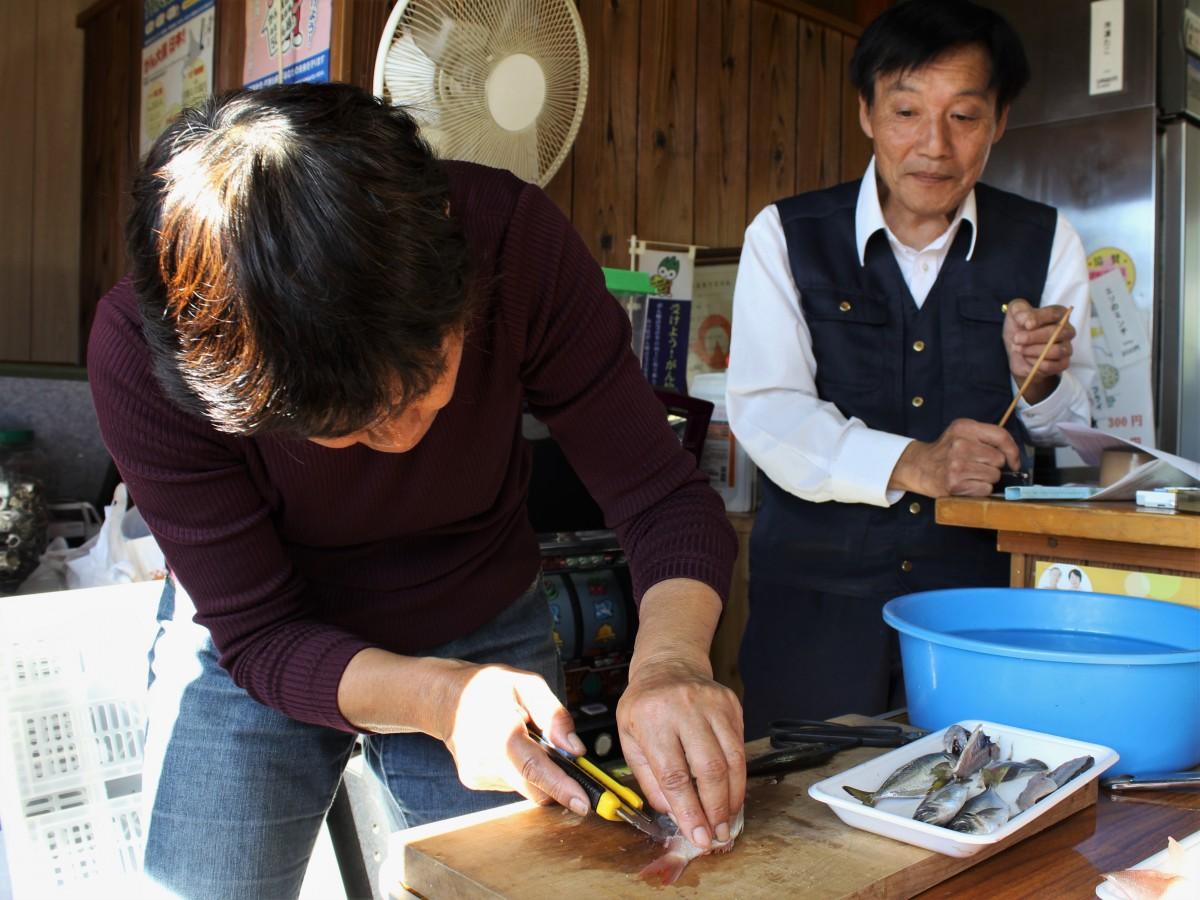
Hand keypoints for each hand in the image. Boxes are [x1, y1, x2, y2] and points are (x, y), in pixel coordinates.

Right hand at [441, 662, 590, 814]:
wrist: (446, 698)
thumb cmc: (488, 687)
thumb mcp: (527, 684)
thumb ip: (554, 715)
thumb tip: (576, 750)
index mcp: (499, 732)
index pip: (533, 767)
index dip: (561, 787)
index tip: (584, 803)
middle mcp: (485, 759)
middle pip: (534, 787)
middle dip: (558, 782)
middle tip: (566, 759)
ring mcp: (477, 774)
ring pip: (526, 786)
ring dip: (537, 770)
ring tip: (525, 739)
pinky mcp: (475, 781)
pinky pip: (513, 783)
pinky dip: (521, 770)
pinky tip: (510, 748)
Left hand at [617, 652, 745, 848]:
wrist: (668, 665)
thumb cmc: (644, 707)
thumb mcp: (629, 740)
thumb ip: (648, 778)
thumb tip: (674, 813)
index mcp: (651, 718)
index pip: (673, 773)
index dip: (688, 809)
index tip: (697, 835)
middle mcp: (684, 707)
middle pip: (708, 768)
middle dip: (715, 808)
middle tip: (717, 834)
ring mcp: (712, 703)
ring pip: (731, 759)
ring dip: (732, 797)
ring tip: (727, 821)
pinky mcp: (731, 704)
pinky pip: (739, 747)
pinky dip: (738, 776)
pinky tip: (732, 794)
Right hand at [888, 418, 1020, 496]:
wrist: (919, 467)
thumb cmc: (945, 452)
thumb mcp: (962, 434)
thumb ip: (986, 438)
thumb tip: (1014, 458)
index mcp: (964, 428)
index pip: (1001, 436)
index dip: (1013, 451)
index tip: (1014, 461)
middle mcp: (960, 444)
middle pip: (998, 459)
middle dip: (992, 466)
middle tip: (976, 466)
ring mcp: (956, 465)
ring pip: (994, 476)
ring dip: (986, 479)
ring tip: (970, 475)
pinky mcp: (954, 484)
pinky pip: (985, 489)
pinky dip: (979, 489)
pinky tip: (966, 484)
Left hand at [1003, 300, 1074, 403]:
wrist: (1015, 348)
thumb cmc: (1019, 326)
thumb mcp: (1014, 312)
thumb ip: (1020, 311)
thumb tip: (1029, 322)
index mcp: (1059, 314)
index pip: (1055, 313)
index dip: (1040, 318)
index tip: (1026, 325)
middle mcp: (1067, 330)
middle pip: (1058, 332)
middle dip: (1034, 337)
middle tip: (1017, 339)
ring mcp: (1066, 347)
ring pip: (1057, 351)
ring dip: (1034, 351)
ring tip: (1020, 349)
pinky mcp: (1062, 364)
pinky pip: (1052, 366)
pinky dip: (1036, 364)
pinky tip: (1026, 358)